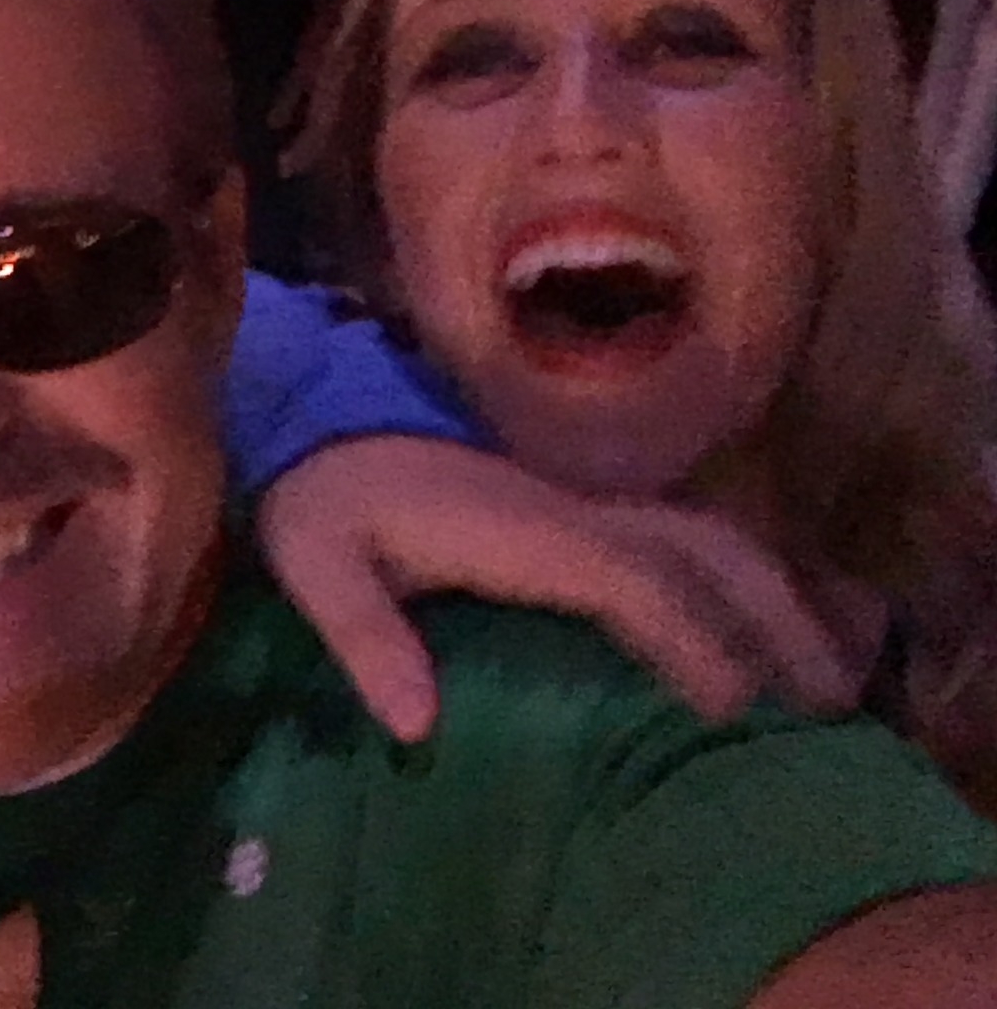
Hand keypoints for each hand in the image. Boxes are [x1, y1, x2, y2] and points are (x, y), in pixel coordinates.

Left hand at [259, 438, 873, 742]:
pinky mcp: (571, 503)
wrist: (315, 418)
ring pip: (703, 534)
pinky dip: (729, 576)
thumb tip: (417, 724)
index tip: (736, 712)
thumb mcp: (314, 562)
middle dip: (774, 616)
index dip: (692, 642)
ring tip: (819, 677)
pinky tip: (750, 630)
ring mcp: (578, 499)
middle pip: (703, 550)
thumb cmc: (317, 498)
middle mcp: (569, 506)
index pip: (635, 582)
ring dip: (768, 593)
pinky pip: (675, 535)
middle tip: (828, 703)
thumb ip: (361, 634)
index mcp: (522, 528)